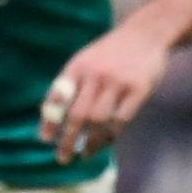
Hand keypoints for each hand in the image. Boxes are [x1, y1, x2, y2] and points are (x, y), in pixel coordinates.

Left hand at [41, 25, 171, 162]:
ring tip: (84, 154)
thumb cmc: (111, 53)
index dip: (50, 120)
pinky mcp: (139, 89)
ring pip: (99, 120)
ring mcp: (118, 82)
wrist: (146, 34)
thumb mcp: (86, 60)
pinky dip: (110, 136)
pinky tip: (104, 143)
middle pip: (78, 115)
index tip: (45, 140)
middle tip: (62, 158)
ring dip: (90, 142)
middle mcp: (96, 74)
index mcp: (78, 66)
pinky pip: (121, 120)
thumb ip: (70, 84)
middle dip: (67, 140)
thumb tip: (51, 117)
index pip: (58, 97)